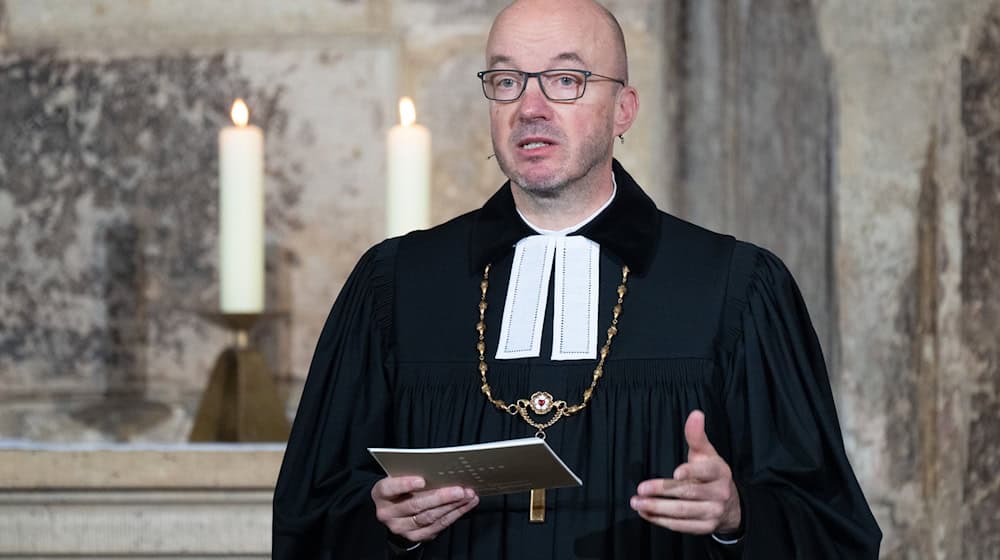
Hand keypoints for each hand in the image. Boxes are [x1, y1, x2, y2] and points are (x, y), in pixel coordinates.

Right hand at [372, 476, 478, 542]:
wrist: (392, 511)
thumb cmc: (399, 489)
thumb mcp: (398, 478)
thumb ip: (412, 473)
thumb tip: (440, 469)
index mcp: (381, 494)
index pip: (389, 488)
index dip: (405, 484)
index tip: (422, 480)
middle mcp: (388, 513)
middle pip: (415, 505)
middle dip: (440, 497)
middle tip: (459, 490)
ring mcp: (401, 527)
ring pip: (429, 517)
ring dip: (452, 506)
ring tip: (468, 495)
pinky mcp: (415, 536)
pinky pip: (437, 526)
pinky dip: (454, 515)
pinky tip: (465, 505)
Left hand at [630, 410, 741, 534]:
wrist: (730, 505)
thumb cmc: (711, 473)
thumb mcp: (706, 453)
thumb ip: (696, 435)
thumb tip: (695, 414)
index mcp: (719, 472)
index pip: (706, 472)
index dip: (691, 472)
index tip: (675, 472)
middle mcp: (719, 493)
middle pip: (689, 492)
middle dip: (662, 491)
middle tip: (640, 489)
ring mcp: (713, 512)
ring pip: (683, 511)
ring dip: (657, 508)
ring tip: (637, 502)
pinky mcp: (705, 527)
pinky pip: (681, 526)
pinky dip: (661, 520)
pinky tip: (646, 513)